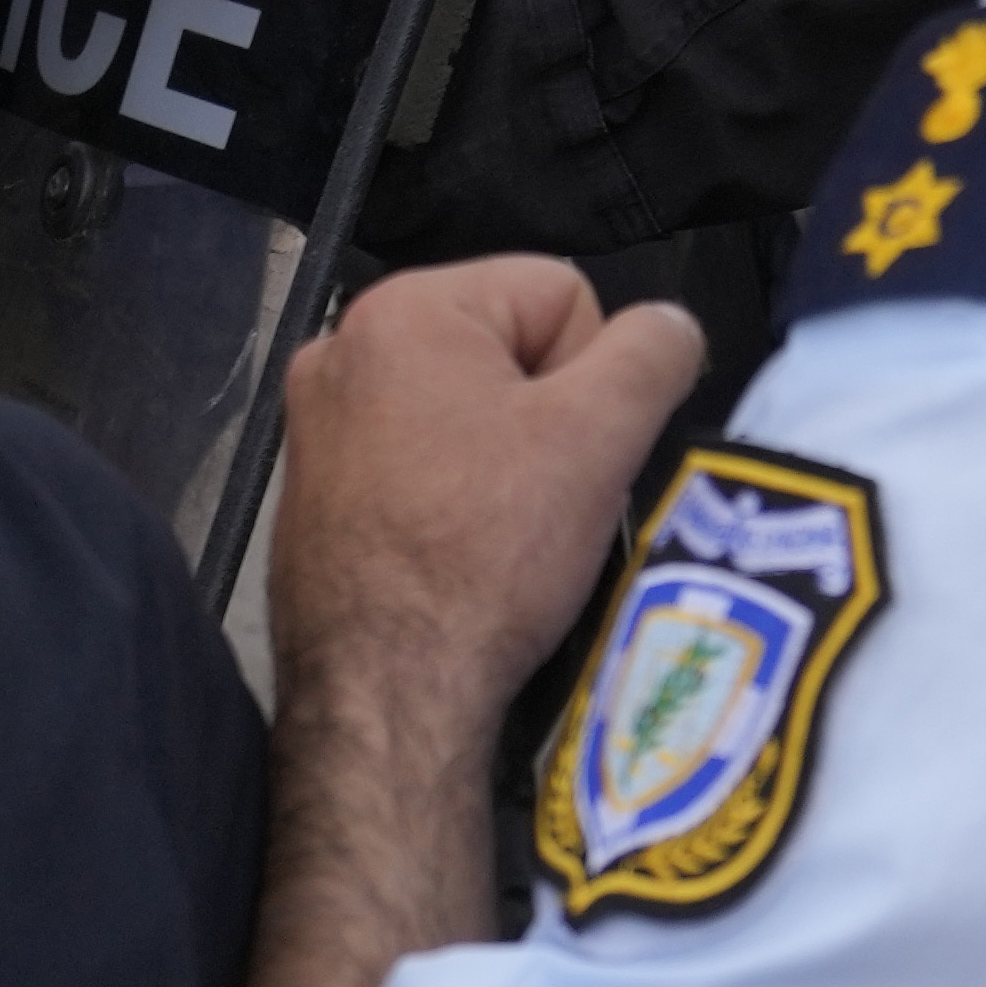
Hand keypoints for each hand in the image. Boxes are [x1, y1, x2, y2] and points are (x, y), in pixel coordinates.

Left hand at [262, 256, 702, 741]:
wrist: (385, 694)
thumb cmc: (486, 555)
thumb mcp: (600, 437)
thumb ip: (654, 354)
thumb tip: (671, 326)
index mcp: (403, 310)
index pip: (558, 292)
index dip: (594, 373)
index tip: (575, 452)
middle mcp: (342, 352)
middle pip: (509, 350)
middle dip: (547, 417)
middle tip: (545, 499)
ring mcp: (318, 426)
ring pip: (467, 412)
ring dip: (506, 460)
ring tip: (507, 534)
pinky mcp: (315, 494)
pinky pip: (419, 464)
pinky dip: (453, 498)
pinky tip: (463, 555)